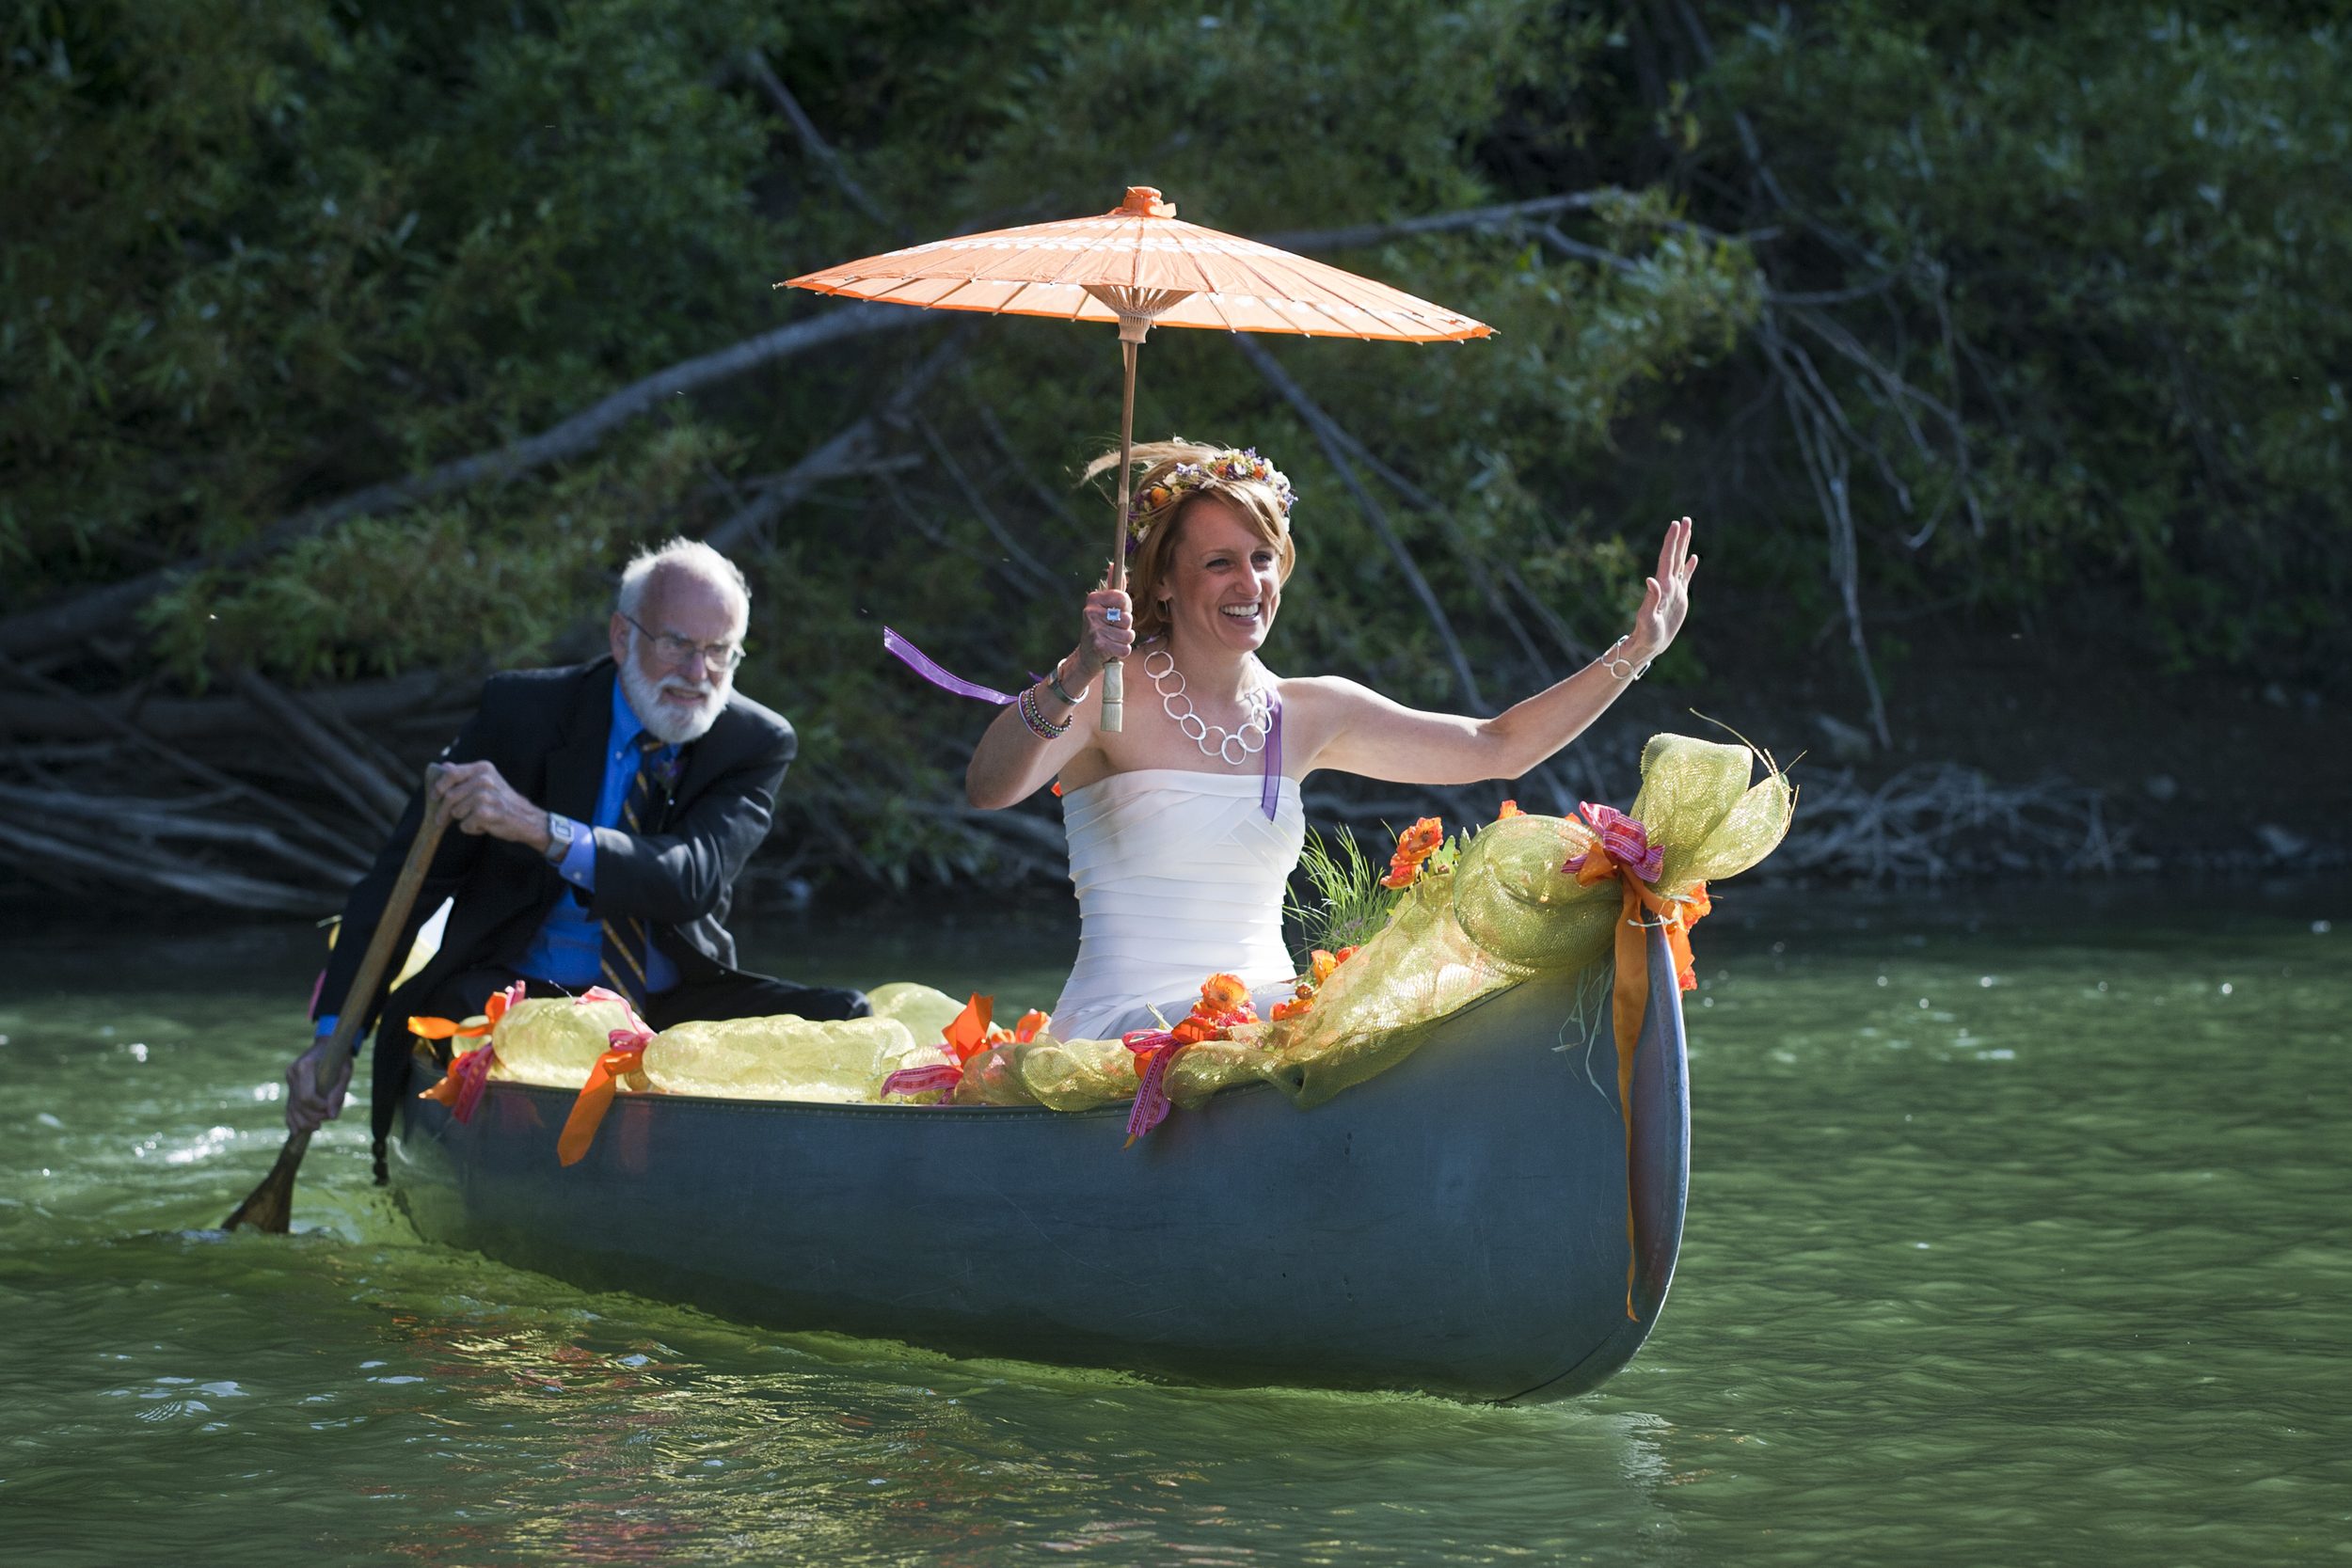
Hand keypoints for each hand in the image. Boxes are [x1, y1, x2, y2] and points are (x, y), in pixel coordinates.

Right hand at [285, 1037, 354, 1133]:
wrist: (327, 1045)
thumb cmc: (339, 1057)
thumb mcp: (345, 1071)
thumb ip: (339, 1093)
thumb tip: (332, 1116)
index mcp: (305, 1066)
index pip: (307, 1096)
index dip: (318, 1108)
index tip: (330, 1110)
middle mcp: (293, 1072)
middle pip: (299, 1104)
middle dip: (313, 1116)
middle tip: (328, 1118)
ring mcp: (289, 1079)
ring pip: (292, 1107)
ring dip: (303, 1121)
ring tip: (317, 1127)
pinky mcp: (290, 1085)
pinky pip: (289, 1105)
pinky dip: (292, 1119)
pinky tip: (297, 1132)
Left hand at [432, 760, 550, 850]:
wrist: (528, 819)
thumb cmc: (504, 802)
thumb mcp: (487, 782)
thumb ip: (465, 775)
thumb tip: (445, 766)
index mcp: (484, 768)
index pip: (451, 774)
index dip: (439, 786)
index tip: (434, 796)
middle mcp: (484, 779)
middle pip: (450, 796)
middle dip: (445, 811)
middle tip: (441, 820)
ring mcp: (485, 795)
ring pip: (456, 812)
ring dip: (464, 820)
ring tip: (479, 818)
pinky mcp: (485, 812)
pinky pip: (465, 824)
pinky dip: (472, 829)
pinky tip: (485, 826)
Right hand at [1073, 587, 1135, 679]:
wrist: (1087, 656)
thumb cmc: (1102, 628)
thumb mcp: (1106, 607)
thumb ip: (1114, 589)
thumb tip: (1113, 565)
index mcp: (1093, 599)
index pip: (1123, 598)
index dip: (1126, 608)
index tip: (1117, 614)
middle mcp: (1091, 613)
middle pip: (1128, 618)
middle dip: (1126, 627)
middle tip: (1112, 630)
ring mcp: (1094, 630)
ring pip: (1129, 635)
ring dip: (1124, 641)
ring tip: (1112, 640)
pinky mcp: (1099, 647)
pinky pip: (1125, 648)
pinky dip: (1122, 652)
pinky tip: (1112, 650)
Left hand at [1626, 517, 1697, 662]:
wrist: (1648, 645)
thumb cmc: (1646, 634)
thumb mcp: (1648, 618)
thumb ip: (1650, 599)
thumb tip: (1651, 580)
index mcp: (1662, 586)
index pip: (1667, 558)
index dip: (1671, 541)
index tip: (1675, 524)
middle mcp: (1668, 584)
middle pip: (1674, 556)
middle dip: (1679, 537)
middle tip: (1684, 519)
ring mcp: (1674, 590)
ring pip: (1680, 563)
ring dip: (1684, 546)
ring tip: (1688, 530)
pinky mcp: (1679, 598)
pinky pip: (1686, 578)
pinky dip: (1689, 567)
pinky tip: (1693, 557)